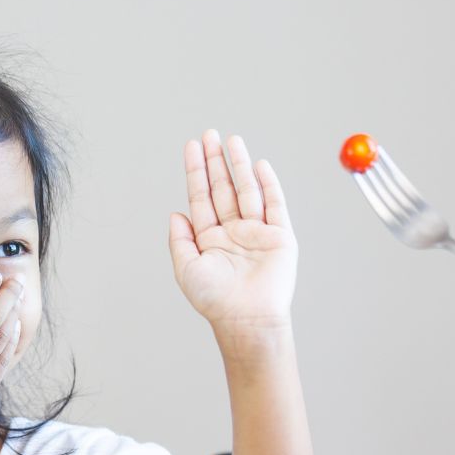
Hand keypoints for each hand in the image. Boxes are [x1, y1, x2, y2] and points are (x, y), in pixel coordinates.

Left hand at [170, 130, 297, 330]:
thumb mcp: (186, 269)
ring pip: (247, 190)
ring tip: (232, 140)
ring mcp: (257, 233)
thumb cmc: (215, 300)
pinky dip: (268, 184)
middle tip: (210, 134)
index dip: (196, 171)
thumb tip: (175, 213)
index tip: (192, 147)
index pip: (201, 197)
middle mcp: (233, 232)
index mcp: (210, 239)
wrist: (247, 319)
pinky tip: (259, 165)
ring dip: (239, 165)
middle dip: (216, 161)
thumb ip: (179, 240)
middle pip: (223, 188)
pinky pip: (274, 204)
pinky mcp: (279, 237)